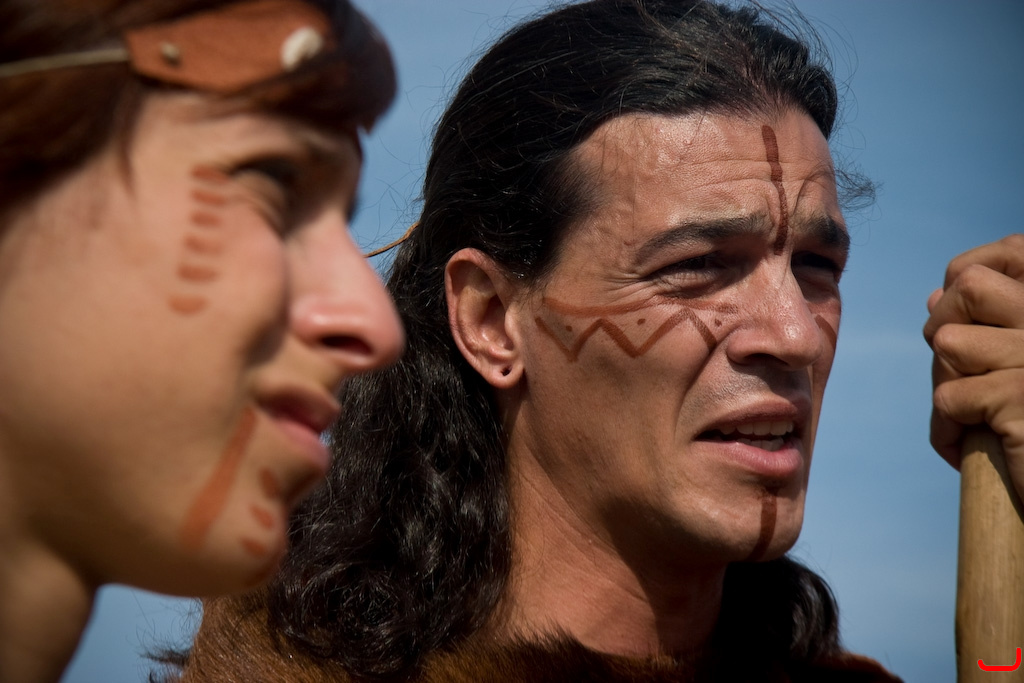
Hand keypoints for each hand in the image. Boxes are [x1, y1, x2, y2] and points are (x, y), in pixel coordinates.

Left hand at [923, 235, 1023, 501]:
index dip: (971, 271)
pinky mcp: (1023, 401)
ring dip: (949, 384)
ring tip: (976, 416)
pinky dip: (949, 431)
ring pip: (950, 344)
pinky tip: (974, 450)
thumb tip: (938, 293)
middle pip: (968, 290)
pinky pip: (949, 399)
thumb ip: (995, 322)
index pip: (1012, 252)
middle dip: (947, 328)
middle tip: (961, 372)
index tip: (961, 299)